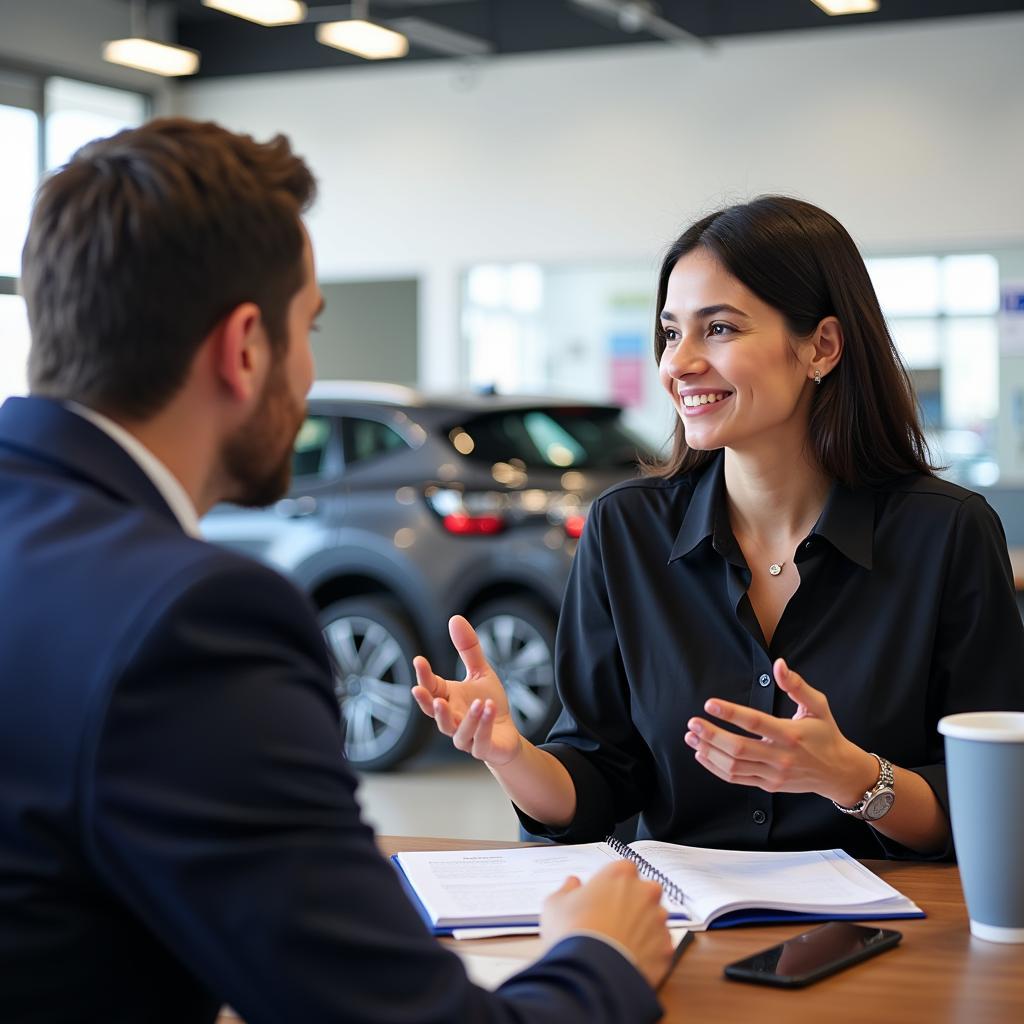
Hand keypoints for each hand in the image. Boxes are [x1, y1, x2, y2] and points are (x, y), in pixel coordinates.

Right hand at [411, 615, 523, 765]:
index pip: (431, 688)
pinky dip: (484, 725)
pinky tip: (489, 708)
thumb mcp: (480, 672)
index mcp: (448, 699)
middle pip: (434, 714)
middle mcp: (451, 719)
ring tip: (478, 703)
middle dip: (426, 703)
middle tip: (418, 690)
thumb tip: (454, 618)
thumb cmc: (488, 703)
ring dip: (466, 718)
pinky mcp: (483, 748)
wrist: (507, 736)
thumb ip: (467, 648)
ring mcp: (465, 737)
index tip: (418, 659)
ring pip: (458, 731)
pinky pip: (480, 739)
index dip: (423, 675)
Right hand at [540, 861, 672, 988]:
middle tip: (612, 919)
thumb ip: (567, 889)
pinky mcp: (666, 948)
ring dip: (643, 926)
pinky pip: (660, 945)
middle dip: (633, 902)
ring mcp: (659, 921)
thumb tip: (572, 884)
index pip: (624, 869)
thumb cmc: (573, 933)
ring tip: (620, 943)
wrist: (590, 974)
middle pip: (645, 891)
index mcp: (620, 874)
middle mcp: (645, 892)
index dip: (613, 884)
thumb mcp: (556, 904)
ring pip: (655, 919)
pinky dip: (649, 950)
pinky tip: (630, 958)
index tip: (603, 896)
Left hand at [684, 658, 877, 804]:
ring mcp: (773, 774)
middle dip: (712, 735)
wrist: (839, 773)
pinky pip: (737, 779)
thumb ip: (797, 685)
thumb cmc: (826, 735)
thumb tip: (779, 664)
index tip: (709, 704)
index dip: (731, 713)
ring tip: (692, 736)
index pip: (756, 723)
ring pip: (734, 766)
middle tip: (693, 722)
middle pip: (739, 749)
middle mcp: (781, 757)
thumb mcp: (818, 706)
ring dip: (709, 751)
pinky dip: (716, 768)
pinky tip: (702, 754)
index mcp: (791, 735)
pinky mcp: (768, 785)